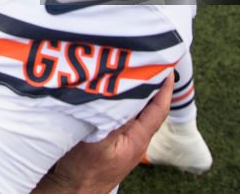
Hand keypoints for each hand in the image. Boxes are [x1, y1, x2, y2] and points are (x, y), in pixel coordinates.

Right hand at [46, 74, 172, 192]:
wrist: (72, 192)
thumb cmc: (85, 173)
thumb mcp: (98, 142)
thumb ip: (112, 117)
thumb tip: (122, 91)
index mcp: (137, 139)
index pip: (158, 108)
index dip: (164, 87)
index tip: (166, 65)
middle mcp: (133, 139)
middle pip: (146, 106)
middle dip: (147, 83)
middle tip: (143, 59)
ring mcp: (121, 141)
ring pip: (131, 109)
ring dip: (130, 90)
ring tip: (124, 69)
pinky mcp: (108, 140)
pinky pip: (117, 115)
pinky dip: (116, 100)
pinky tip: (105, 91)